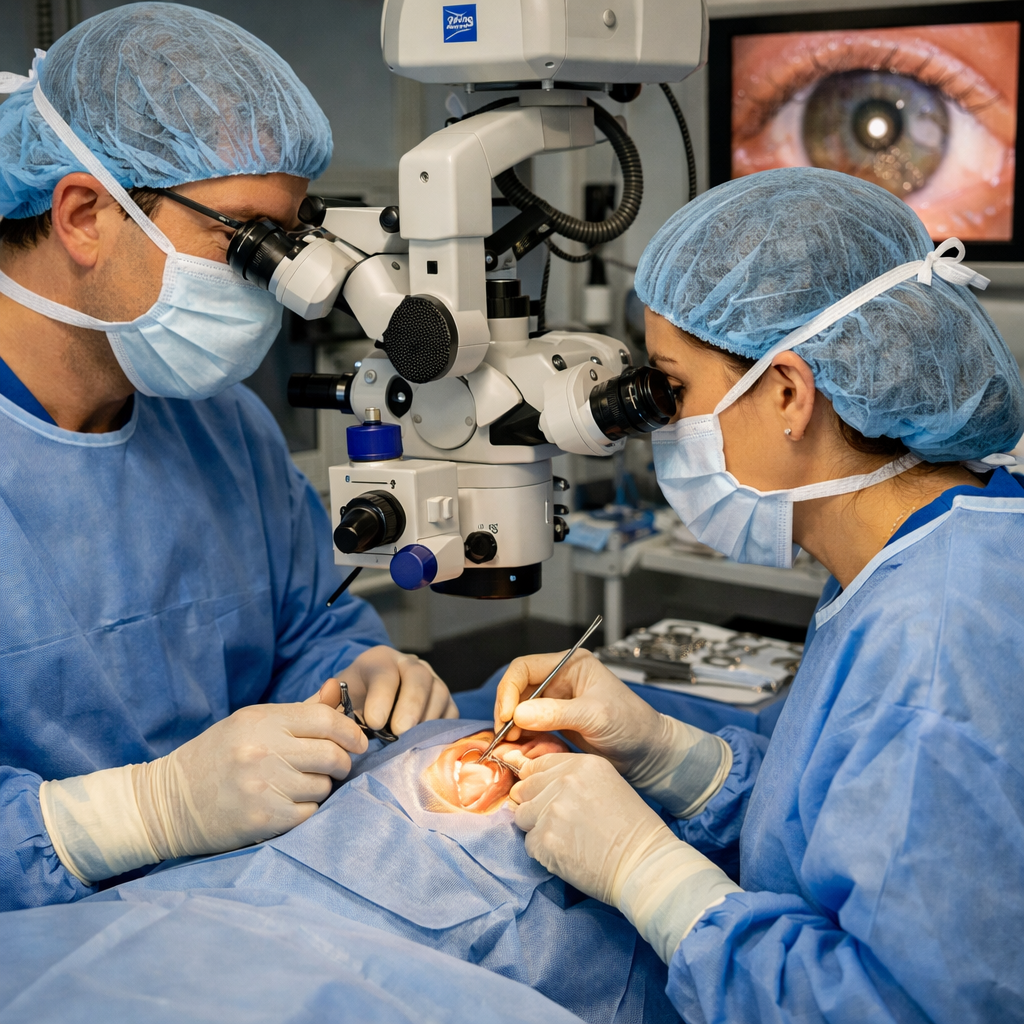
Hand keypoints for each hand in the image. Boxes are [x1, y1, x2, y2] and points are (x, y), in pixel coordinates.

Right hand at [132, 694, 367, 860]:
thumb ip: (300, 710)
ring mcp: (262, 787)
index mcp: (263, 721)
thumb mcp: (253, 722)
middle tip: (336, 767)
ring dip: (320, 788)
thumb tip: (337, 691)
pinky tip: (287, 805)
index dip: (351, 731)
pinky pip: (308, 814)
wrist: (168, 801)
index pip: (326, 720)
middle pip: (332, 755)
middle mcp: (263, 751)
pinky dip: (306, 811)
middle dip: (342, 762)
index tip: (358, 742)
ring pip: (323, 787)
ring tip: (298, 785)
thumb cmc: (218, 755)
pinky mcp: (262, 820)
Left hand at [325, 646, 458, 734]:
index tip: (372, 722)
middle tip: (399, 732)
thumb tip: (321, 706)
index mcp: (379, 660)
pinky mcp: (446, 702)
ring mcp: (432, 681)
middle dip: (410, 705)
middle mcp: (410, 665)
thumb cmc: (349, 704)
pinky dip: (442, 729)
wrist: (369, 706)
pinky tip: (427, 746)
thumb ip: (322, 705)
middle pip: (418, 678)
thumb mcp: (332, 700)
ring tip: (412, 743)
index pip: (385, 673)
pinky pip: (451, 712)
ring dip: (427, 719)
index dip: (381, 697)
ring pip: (439, 693)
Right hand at [496, 649, 729, 816]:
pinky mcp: (556, 724)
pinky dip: (522, 741)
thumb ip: (556, 714)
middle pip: (517, 690)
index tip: (506, 716)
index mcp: (569, 665)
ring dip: (512, 730)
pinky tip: (523, 753)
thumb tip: (517, 715)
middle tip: (505, 737)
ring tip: (512, 749)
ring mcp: (556, 703)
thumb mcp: (595, 716)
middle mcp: (559, 680)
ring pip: (520, 712)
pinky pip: (529, 729)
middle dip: (507, 713)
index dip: (509, 690)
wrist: (648, 754)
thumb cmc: (631, 725)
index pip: (524, 668)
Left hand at [506, 751, 670, 904]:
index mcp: (581, 764)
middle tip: (559, 823)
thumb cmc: (631, 827)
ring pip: (522, 816)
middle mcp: (563, 782)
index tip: (545, 796)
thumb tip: (532, 782)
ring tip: (566, 838)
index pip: (537, 765)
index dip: (537, 783)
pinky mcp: (545, 841)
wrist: (643, 865)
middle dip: (535, 805)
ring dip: (537, 828)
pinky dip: (543, 851)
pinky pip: (529, 843)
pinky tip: (568, 853)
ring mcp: (552, 811)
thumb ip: (571, 778)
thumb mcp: (606, 784)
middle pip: (525, 789)